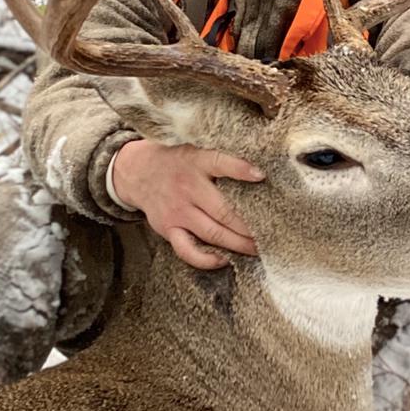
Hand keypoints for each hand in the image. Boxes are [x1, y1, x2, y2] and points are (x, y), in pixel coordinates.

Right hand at [108, 140, 263, 270]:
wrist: (136, 172)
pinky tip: (224, 259)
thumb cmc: (176, 162)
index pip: (220, 163)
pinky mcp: (168, 229)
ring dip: (238, 244)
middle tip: (272, 234)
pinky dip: (207, 259)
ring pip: (212, 233)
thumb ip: (219, 160)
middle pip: (224, 211)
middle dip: (250, 226)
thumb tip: (258, 172)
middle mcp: (187, 188)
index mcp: (196, 163)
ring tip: (257, 249)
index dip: (241, 169)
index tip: (261, 176)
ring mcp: (177, 211)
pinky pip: (188, 250)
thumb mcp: (195, 150)